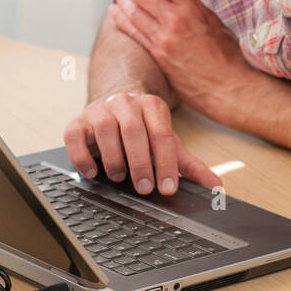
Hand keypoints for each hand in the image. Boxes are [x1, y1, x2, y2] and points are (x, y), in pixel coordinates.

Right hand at [63, 89, 217, 195]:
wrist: (115, 106)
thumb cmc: (144, 130)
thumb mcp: (168, 144)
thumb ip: (190, 165)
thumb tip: (216, 187)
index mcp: (152, 106)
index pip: (162, 134)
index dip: (166, 163)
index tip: (167, 188)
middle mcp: (125, 103)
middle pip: (133, 130)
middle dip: (140, 162)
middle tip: (144, 187)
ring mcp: (100, 110)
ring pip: (105, 128)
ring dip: (113, 156)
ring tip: (118, 176)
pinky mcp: (78, 121)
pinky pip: (75, 135)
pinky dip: (81, 155)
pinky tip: (91, 171)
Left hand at [110, 0, 250, 118]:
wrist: (229, 87)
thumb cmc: (229, 54)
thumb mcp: (217, 21)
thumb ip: (196, 6)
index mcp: (192, 7)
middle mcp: (174, 20)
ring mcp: (163, 38)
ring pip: (132, 11)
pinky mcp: (157, 55)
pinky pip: (132, 31)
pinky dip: (121, 18)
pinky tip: (115, 11)